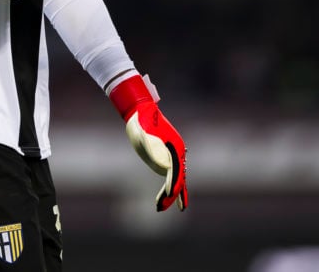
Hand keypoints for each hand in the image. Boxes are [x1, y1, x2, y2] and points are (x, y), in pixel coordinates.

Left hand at [108, 74, 187, 211]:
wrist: (141, 110)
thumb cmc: (143, 120)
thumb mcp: (145, 132)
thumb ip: (153, 147)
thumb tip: (165, 166)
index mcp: (174, 147)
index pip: (176, 171)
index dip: (172, 185)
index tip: (168, 196)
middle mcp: (176, 152)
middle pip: (177, 178)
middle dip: (171, 194)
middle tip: (160, 207)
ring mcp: (171, 156)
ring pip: (176, 179)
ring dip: (170, 194)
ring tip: (161, 208)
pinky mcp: (164, 158)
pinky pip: (170, 176)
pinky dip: (169, 188)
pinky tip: (165, 198)